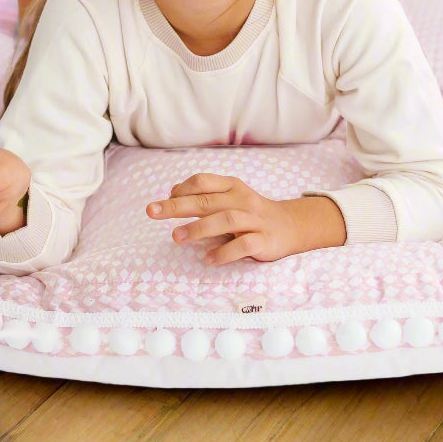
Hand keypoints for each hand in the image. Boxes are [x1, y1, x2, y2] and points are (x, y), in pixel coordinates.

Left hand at [146, 173, 300, 265]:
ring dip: (199, 228)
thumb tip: (172, 191)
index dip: (181, 190)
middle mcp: (242, 200)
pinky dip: (225, 252)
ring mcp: (254, 220)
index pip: (203, 181)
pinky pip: (244, 245)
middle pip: (207, 201)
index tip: (163, 202)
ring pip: (226, 220)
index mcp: (232, 186)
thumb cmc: (251, 212)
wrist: (290, 226)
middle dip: (177, 206)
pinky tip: (208, 259)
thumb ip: (203, 195)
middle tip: (152, 212)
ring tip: (176, 237)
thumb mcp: (228, 198)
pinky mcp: (264, 240)